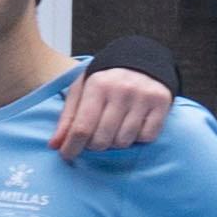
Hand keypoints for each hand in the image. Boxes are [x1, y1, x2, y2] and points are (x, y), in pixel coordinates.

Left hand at [49, 60, 173, 156]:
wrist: (140, 60)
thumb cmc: (104, 80)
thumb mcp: (81, 91)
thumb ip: (67, 118)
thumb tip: (55, 145)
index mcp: (97, 86)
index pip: (81, 128)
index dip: (72, 147)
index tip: (67, 156)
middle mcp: (122, 91)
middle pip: (102, 139)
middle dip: (94, 146)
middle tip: (94, 138)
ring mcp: (144, 97)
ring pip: (124, 140)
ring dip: (115, 142)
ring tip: (113, 130)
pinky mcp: (162, 103)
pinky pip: (147, 137)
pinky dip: (137, 138)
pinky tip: (132, 127)